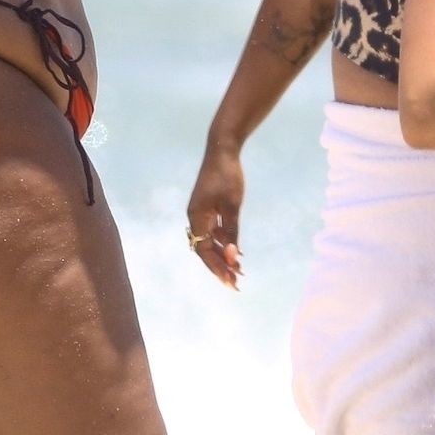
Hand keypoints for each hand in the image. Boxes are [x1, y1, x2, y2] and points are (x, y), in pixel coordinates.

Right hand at [186, 140, 244, 290]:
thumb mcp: (233, 206)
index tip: (230, 282)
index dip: (217, 267)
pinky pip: (215, 232)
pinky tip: (237, 253)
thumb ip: (232, 232)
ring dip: (223, 257)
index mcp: (197, 217)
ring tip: (239, 272)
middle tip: (236, 284)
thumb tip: (233, 257)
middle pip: (205, 250)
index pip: (204, 250)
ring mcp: (201, 214)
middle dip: (220, 267)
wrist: (222, 150)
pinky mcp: (208, 209)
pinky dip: (225, 243)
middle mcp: (195, 218)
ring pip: (210, 242)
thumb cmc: (227, 176)